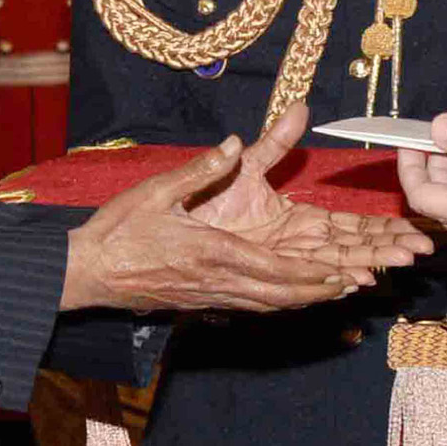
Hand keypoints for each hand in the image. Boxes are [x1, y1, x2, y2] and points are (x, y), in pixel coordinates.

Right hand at [61, 113, 429, 313]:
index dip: (314, 274)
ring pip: (270, 303)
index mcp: (213, 253)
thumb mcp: (157, 190)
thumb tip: (233, 141)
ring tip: (341, 291)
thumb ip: (201, 168)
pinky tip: (294, 297)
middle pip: (282, 293)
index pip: (275, 268)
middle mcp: (219, 280)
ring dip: (307, 298)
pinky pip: (251, 304)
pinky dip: (280, 302)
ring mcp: (211, 295)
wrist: (86, 272)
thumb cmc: (119, 229)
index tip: (346, 271)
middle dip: (324, 290)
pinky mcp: (202, 301)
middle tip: (361, 284)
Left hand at [185, 103, 433, 273]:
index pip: (350, 227)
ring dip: (365, 264)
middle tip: (424, 248)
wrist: (141, 236)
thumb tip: (302, 107)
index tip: (414, 227)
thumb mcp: (243, 166)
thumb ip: (275, 142)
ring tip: (399, 262)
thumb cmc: (192, 203)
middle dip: (387, 248)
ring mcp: (274, 264)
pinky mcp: (254, 275)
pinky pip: (295, 280)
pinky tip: (352, 280)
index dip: (382, 228)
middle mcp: (292, 247)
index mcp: (296, 222)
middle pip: (350, 249)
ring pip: (330, 267)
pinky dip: (325, 279)